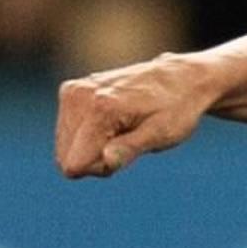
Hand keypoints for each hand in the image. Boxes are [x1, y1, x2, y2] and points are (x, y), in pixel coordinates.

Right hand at [57, 50, 222, 177]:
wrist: (181, 79)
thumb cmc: (175, 110)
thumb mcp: (161, 134)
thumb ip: (130, 149)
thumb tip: (106, 161)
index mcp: (101, 107)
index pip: (75, 163)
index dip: (101, 168)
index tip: (125, 152)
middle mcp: (80, 96)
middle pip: (67, 157)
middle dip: (95, 159)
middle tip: (127, 141)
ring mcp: (72, 91)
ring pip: (65, 147)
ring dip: (91, 149)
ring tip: (122, 131)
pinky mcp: (70, 91)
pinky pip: (67, 133)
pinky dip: (88, 136)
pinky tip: (112, 124)